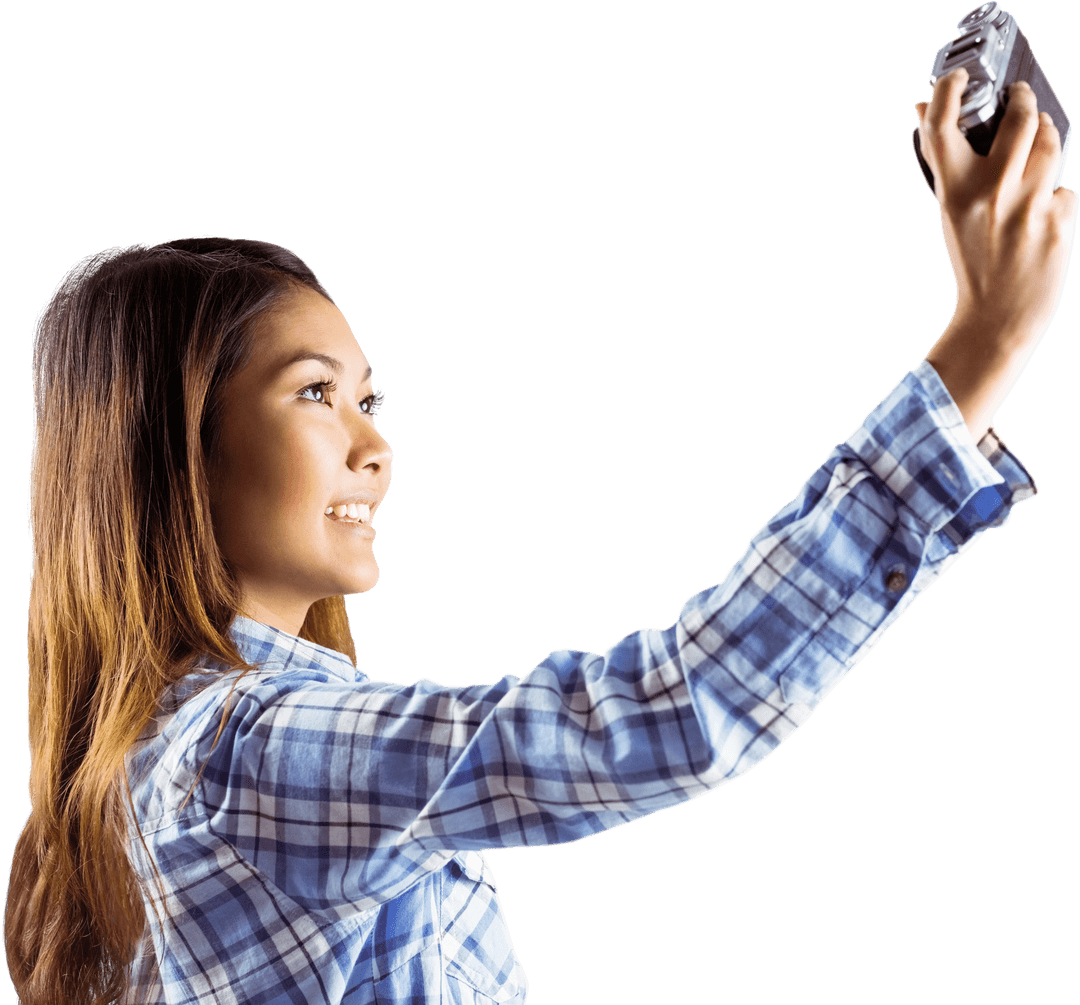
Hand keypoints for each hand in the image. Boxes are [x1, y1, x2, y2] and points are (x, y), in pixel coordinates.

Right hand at [915, 67, 1077, 350]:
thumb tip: (922, 113)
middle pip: (1019, 118)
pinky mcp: (1060, 217)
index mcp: (954, 193)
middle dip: (1024, 101)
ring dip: (1047, 136)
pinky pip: (1065, 186)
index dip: (947, 91)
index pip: (939, 126)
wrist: (999, 318)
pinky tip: (1043, 216)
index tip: (959, 79)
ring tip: (1040, 145)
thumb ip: (945, 165)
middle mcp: (992, 193)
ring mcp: (1030, 203)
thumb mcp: (950, 215)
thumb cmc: (973, 265)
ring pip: (1051, 142)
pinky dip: (1057, 195)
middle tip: (1022, 99)